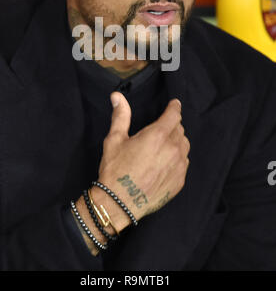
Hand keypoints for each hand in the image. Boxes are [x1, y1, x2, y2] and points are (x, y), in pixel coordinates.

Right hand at [97, 91, 189, 223]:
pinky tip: (163, 163)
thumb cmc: (115, 169)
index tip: (175, 104)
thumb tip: (117, 97)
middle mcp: (172, 148)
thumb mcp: (115, 139)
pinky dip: (177, 159)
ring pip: (184, 145)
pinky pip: (184, 163)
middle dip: (171, 125)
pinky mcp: (180, 180)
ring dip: (176, 141)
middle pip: (179, 129)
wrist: (119, 203)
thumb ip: (121, 115)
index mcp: (157, 135)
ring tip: (162, 147)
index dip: (174, 107)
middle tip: (159, 130)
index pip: (174, 114)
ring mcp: (178, 166)